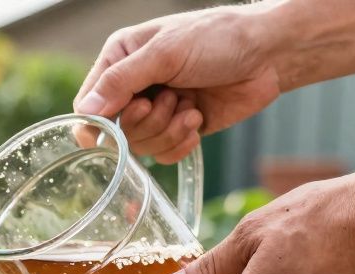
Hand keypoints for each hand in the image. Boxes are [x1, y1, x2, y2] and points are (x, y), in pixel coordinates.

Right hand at [74, 5, 285, 162]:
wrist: (269, 53)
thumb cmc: (217, 38)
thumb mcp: (165, 53)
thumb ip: (121, 81)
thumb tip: (85, 112)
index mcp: (122, 59)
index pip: (89, 102)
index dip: (96, 123)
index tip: (108, 133)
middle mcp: (135, 85)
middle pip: (116, 130)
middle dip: (145, 122)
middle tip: (169, 100)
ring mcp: (158, 108)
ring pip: (141, 145)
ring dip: (167, 131)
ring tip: (190, 108)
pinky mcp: (180, 127)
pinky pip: (164, 154)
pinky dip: (180, 142)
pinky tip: (197, 121)